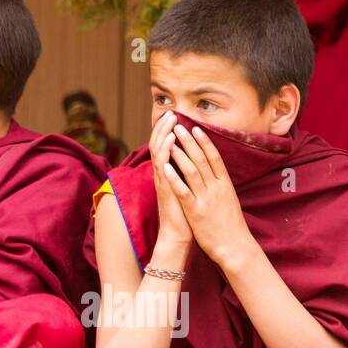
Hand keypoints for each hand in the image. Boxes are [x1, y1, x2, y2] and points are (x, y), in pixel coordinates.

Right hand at [150, 112, 193, 250]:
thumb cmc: (184, 215)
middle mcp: (162, 175)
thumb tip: (189, 163)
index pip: (164, 147)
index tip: (175, 117)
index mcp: (168, 174)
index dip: (167, 131)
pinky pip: (163, 167)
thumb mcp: (184, 190)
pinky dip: (166, 152)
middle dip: (164, 127)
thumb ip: (183, 176)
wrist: (178, 236)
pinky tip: (170, 140)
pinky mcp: (165, 189)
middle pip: (159, 144)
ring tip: (170, 119)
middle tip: (171, 111)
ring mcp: (162, 181)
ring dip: (164, 134)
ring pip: (158, 152)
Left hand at [159, 121, 254, 269]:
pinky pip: (183, 191)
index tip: (196, 128)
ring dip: (181, 153)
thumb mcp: (228, 199)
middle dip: (189, 141)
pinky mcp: (196, 211)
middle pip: (202, 160)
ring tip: (170, 139)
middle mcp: (217, 188)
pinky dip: (174, 177)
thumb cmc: (230, 225)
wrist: (235, 247)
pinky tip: (165, 166)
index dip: (205, 142)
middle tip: (179, 126)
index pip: (215, 158)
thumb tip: (215, 171)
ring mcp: (206, 199)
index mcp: (225, 185)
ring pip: (192, 171)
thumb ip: (220, 185)